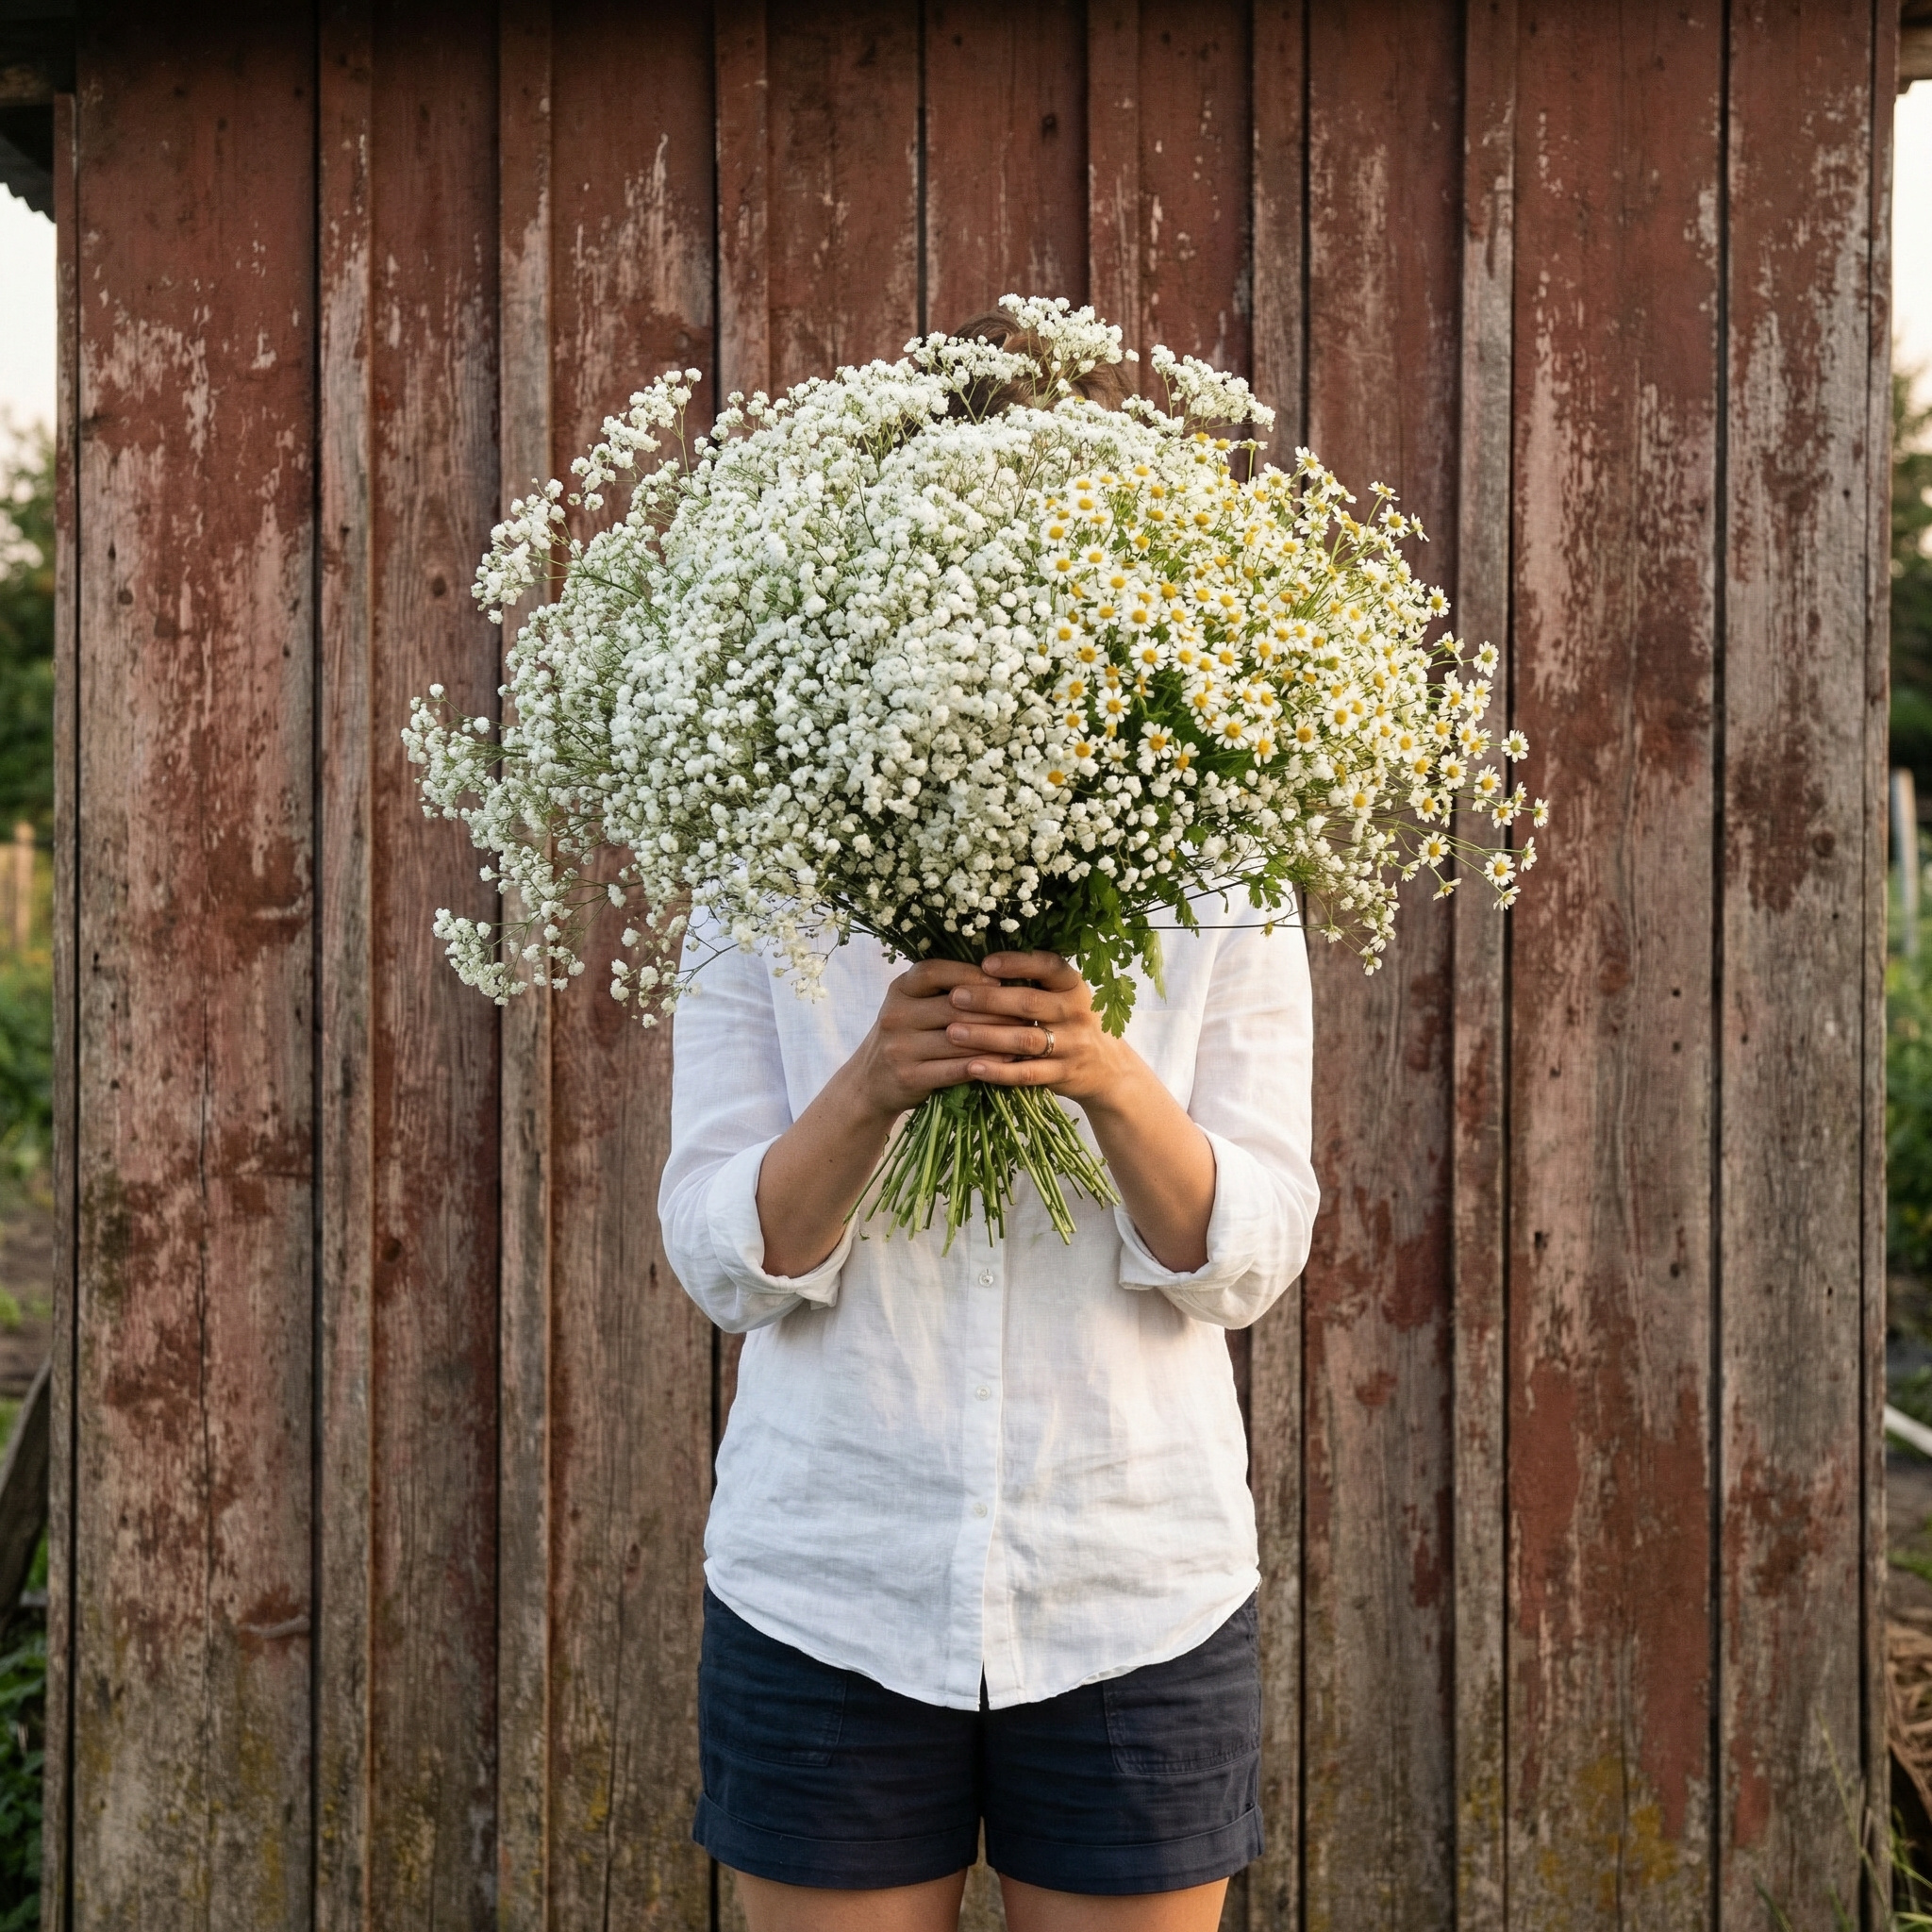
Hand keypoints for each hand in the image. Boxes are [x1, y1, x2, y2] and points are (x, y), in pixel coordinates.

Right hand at [850, 959, 1027, 1121]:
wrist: (870, 1083)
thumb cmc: (906, 1036)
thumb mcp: (913, 1005)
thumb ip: (943, 990)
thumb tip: (999, 973)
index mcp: (899, 990)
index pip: (934, 972)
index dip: (969, 974)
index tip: (1000, 981)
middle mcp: (895, 1015)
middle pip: (952, 1007)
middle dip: (994, 1009)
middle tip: (1027, 1011)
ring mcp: (899, 1048)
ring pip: (958, 1039)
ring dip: (996, 1037)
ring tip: (1024, 1035)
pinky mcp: (909, 1078)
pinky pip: (955, 1069)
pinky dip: (985, 1064)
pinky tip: (1007, 1061)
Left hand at [941, 952, 1130, 1107]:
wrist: (1109, 1068)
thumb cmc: (1072, 1022)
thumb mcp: (1064, 996)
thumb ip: (1034, 982)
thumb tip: (979, 965)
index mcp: (1074, 986)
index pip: (1049, 966)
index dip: (1017, 963)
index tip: (985, 963)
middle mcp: (1077, 1012)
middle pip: (1030, 1003)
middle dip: (989, 999)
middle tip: (954, 997)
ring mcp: (1072, 1045)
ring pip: (1024, 1039)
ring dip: (986, 1036)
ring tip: (953, 1032)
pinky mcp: (1063, 1074)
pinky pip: (1027, 1073)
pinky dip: (999, 1071)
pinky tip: (972, 1067)